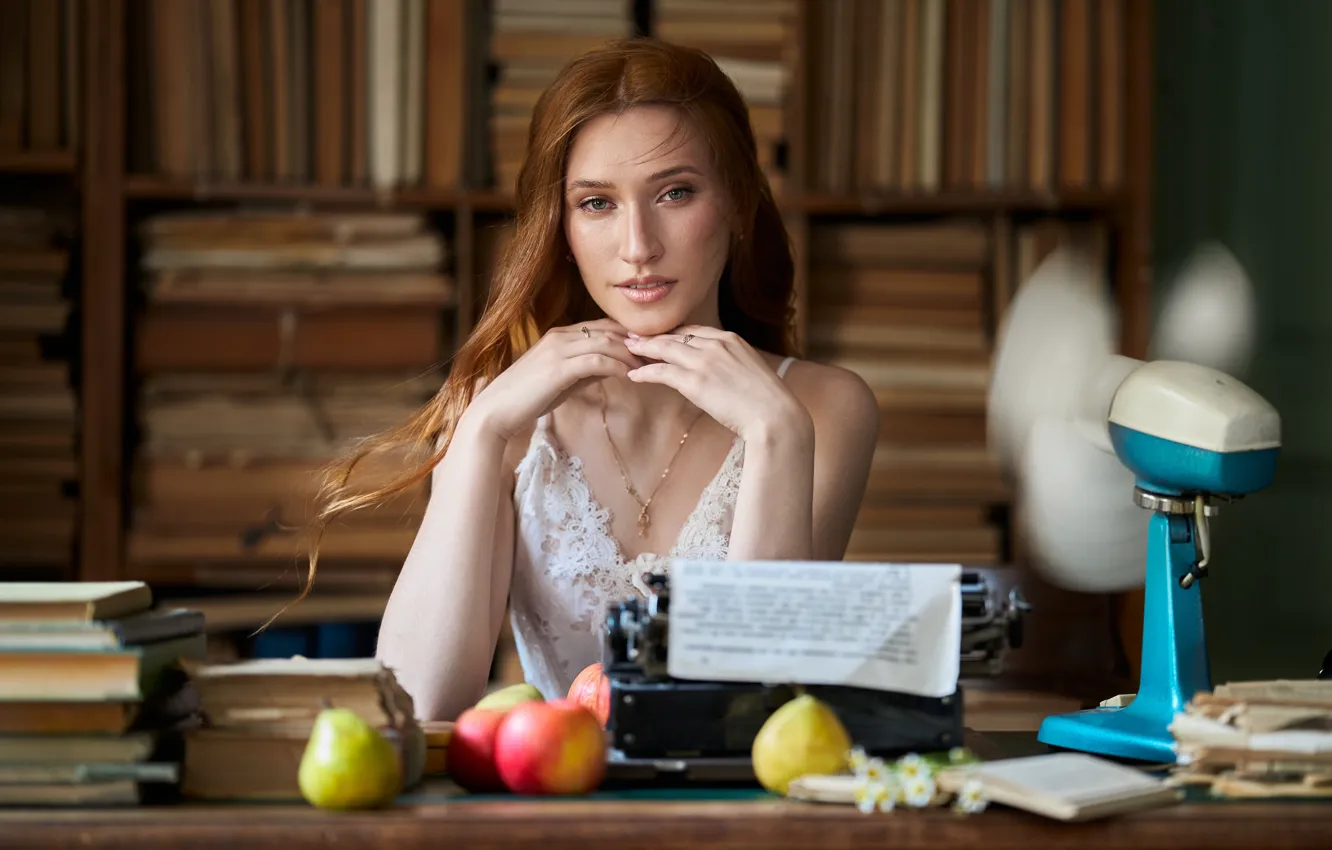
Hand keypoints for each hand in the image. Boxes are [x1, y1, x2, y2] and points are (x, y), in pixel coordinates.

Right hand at [468, 318, 644, 440]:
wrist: (496, 410)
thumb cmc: (528, 398)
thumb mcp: (563, 380)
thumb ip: (585, 370)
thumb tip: (612, 368)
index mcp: (560, 335)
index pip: (603, 326)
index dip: (629, 335)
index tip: (651, 348)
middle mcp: (560, 336)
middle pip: (609, 329)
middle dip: (636, 341)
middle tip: (660, 353)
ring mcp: (558, 349)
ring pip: (605, 342)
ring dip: (631, 354)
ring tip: (651, 366)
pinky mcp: (558, 367)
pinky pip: (596, 360)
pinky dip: (617, 367)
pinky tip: (631, 377)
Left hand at [624, 326, 810, 442]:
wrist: (775, 416)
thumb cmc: (768, 402)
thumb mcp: (751, 372)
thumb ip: (733, 365)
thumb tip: (722, 375)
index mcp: (731, 339)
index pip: (694, 331)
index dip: (674, 333)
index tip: (661, 336)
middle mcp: (716, 345)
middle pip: (676, 336)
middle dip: (653, 337)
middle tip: (633, 337)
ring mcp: (704, 361)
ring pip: (665, 349)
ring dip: (643, 350)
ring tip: (627, 351)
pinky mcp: (695, 382)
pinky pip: (662, 372)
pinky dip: (645, 372)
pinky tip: (634, 376)